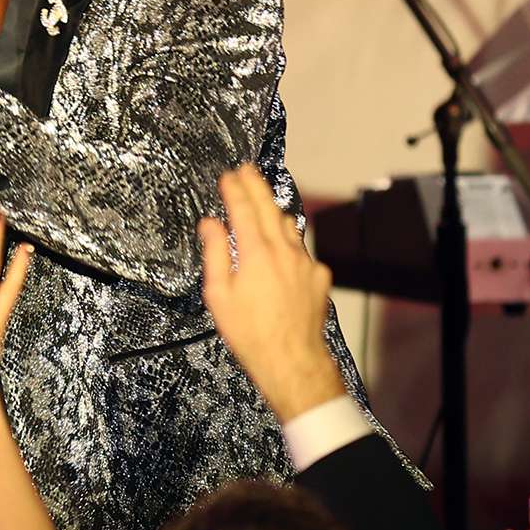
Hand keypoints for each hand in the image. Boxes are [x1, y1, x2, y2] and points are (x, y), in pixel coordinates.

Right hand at [199, 165, 345, 422]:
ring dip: (274, 211)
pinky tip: (282, 252)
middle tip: (247, 169)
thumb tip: (210, 224)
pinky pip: (302, 251)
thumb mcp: (220, 295)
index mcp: (256, 252)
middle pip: (269, 207)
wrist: (293, 360)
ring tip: (263, 204)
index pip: (243, 209)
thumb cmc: (249, 332)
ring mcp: (306, 262)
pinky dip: (289, 244)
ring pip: (289, 226)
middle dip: (256, 185)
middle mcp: (284, 250)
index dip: (234, 189)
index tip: (227, 175)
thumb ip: (215, 254)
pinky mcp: (319, 277)